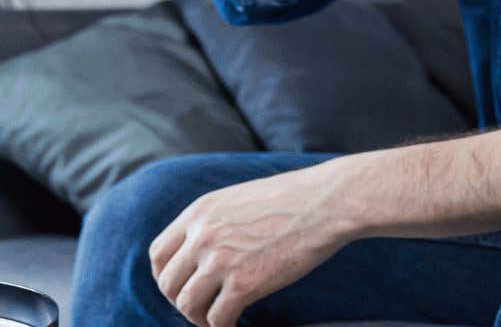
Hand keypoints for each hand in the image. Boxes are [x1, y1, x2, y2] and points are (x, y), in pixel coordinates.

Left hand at [149, 164, 353, 326]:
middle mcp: (203, 236)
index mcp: (200, 212)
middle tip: (201, 307)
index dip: (166, 276)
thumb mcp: (242, 198)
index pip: (158, 254)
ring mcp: (221, 261)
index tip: (181, 286)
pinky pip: (217, 319)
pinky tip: (236, 325)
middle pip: (169, 284)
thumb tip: (207, 250)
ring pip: (187, 305)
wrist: (330, 201)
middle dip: (181, 301)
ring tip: (217, 320)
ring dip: (200, 318)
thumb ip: (217, 221)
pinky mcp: (245, 284)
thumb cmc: (297, 198)